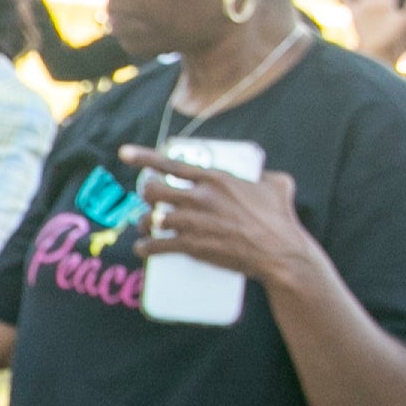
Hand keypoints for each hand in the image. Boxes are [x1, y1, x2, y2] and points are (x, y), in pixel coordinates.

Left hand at [120, 145, 315, 285]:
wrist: (279, 252)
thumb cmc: (280, 218)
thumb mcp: (277, 185)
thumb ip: (264, 176)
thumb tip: (264, 176)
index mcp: (215, 179)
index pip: (172, 164)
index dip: (144, 158)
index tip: (124, 153)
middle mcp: (199, 198)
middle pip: (153, 191)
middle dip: (147, 195)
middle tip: (151, 201)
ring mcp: (193, 222)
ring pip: (151, 219)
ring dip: (145, 223)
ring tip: (147, 227)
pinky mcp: (192, 246)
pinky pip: (157, 245)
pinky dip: (146, 247)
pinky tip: (143, 249)